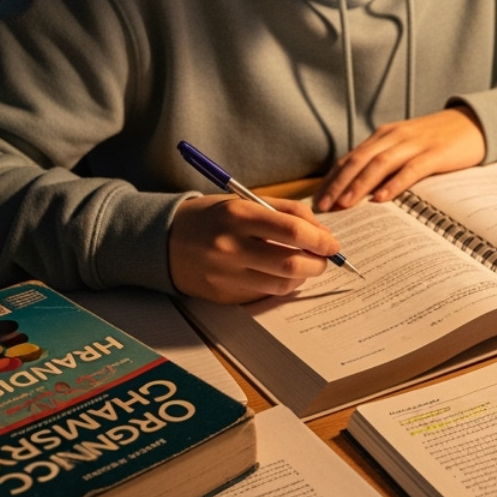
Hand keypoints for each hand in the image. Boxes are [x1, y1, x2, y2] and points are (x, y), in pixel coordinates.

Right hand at [169, 194, 340, 302]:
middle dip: (318, 263)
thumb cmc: (212, 217)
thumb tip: (322, 232)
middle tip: (325, 258)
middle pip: (291, 263)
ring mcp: (226, 275)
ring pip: (282, 284)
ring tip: (304, 265)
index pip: (293, 231)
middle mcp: (231, 247)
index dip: (321, 239)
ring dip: (303, 276)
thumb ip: (286, 212)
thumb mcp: (244, 201)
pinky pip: (265, 294)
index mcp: (238, 216)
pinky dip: (281, 285)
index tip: (332, 243)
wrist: (163, 241)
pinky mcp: (224, 295)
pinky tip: (280, 274)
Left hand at [316, 106, 486, 210]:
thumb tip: (360, 190)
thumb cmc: (438, 141)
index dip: (332, 178)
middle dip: (338, 184)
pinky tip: (382, 198)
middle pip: (358, 160)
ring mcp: (414, 144)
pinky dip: (394, 183)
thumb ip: (385, 162)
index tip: (317, 199)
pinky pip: (410, 169)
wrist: (473, 123)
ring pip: (379, 164)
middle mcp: (394, 137)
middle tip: (323, 206)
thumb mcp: (406, 147)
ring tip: (345, 203)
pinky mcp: (435, 153)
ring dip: (360, 185)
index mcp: (384, 136)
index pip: (350, 158)